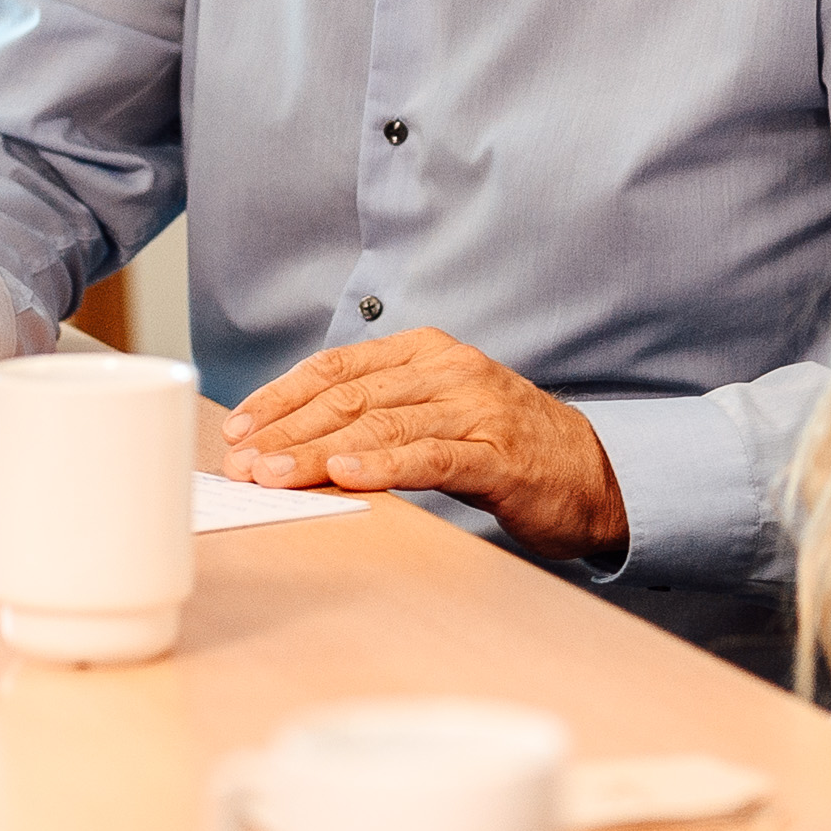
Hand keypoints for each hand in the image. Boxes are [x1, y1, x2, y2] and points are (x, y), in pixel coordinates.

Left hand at [221, 328, 626, 555]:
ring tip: (274, 474)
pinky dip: (385, 465)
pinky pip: (432, 456)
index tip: (239, 427)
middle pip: (350, 396)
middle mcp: (448, 371)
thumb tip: (291, 441)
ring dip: (318, 452)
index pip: (337, 368)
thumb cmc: (502, 447)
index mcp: (426, 353)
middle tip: (241, 461)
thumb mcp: (435, 414)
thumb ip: (377, 415)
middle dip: (286, 430)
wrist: (591, 474)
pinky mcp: (498, 454)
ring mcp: (475, 409)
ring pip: (381, 425)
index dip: (281, 396)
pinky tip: (346, 477)